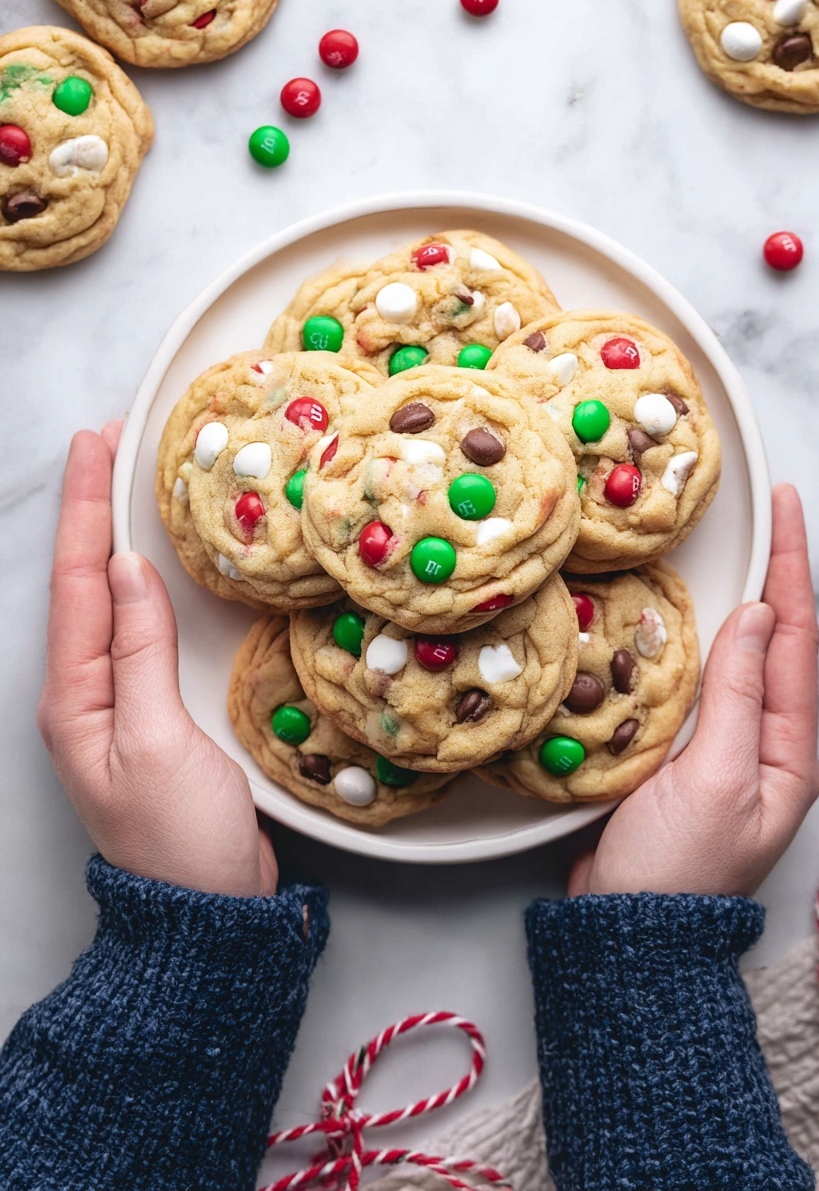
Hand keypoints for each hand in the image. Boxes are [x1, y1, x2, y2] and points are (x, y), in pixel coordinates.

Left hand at [37, 426, 277, 897]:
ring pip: (115, 602)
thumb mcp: (155, 740)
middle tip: (109, 443)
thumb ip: (138, 651)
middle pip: (85, 583)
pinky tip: (165, 565)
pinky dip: (152, 584)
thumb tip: (126, 570)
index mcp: (75, 696)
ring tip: (130, 484)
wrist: (206, 912)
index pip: (76, 582)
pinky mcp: (158, 712)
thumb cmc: (179, 837)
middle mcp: (89, 692)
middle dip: (92, 510)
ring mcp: (122, 702)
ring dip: (117, 539)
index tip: (95, 445)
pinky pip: (146, 630)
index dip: (85, 509)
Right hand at [570, 483, 818, 898]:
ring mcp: (721, 750)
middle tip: (762, 513)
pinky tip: (671, 618)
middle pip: (773, 643)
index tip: (784, 507)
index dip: (790, 568)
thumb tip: (755, 616)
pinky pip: (693, 684)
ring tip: (729, 548)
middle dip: (773, 575)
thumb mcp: (714, 780)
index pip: (793, 641)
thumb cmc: (676, 868)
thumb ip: (736, 696)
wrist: (628, 936)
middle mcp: (761, 745)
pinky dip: (688, 642)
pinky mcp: (678, 755)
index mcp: (785, 752)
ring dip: (732, 603)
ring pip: (733, 659)